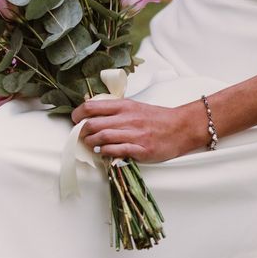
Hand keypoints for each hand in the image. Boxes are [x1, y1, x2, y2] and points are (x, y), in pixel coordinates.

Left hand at [72, 99, 205, 162]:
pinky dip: (105, 152)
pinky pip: (117, 151)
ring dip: (91, 142)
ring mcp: (134, 134)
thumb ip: (114, 110)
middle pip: (92, 124)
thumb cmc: (156, 118)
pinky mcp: (141, 149)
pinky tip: (103, 152)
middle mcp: (127, 118)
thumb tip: (91, 114)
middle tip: (79, 135)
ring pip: (102, 137)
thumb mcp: (134, 107)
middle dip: (81, 131)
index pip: (91, 107)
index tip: (75, 120)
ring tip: (90, 144)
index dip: (78, 114)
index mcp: (124, 106)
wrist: (181, 127)